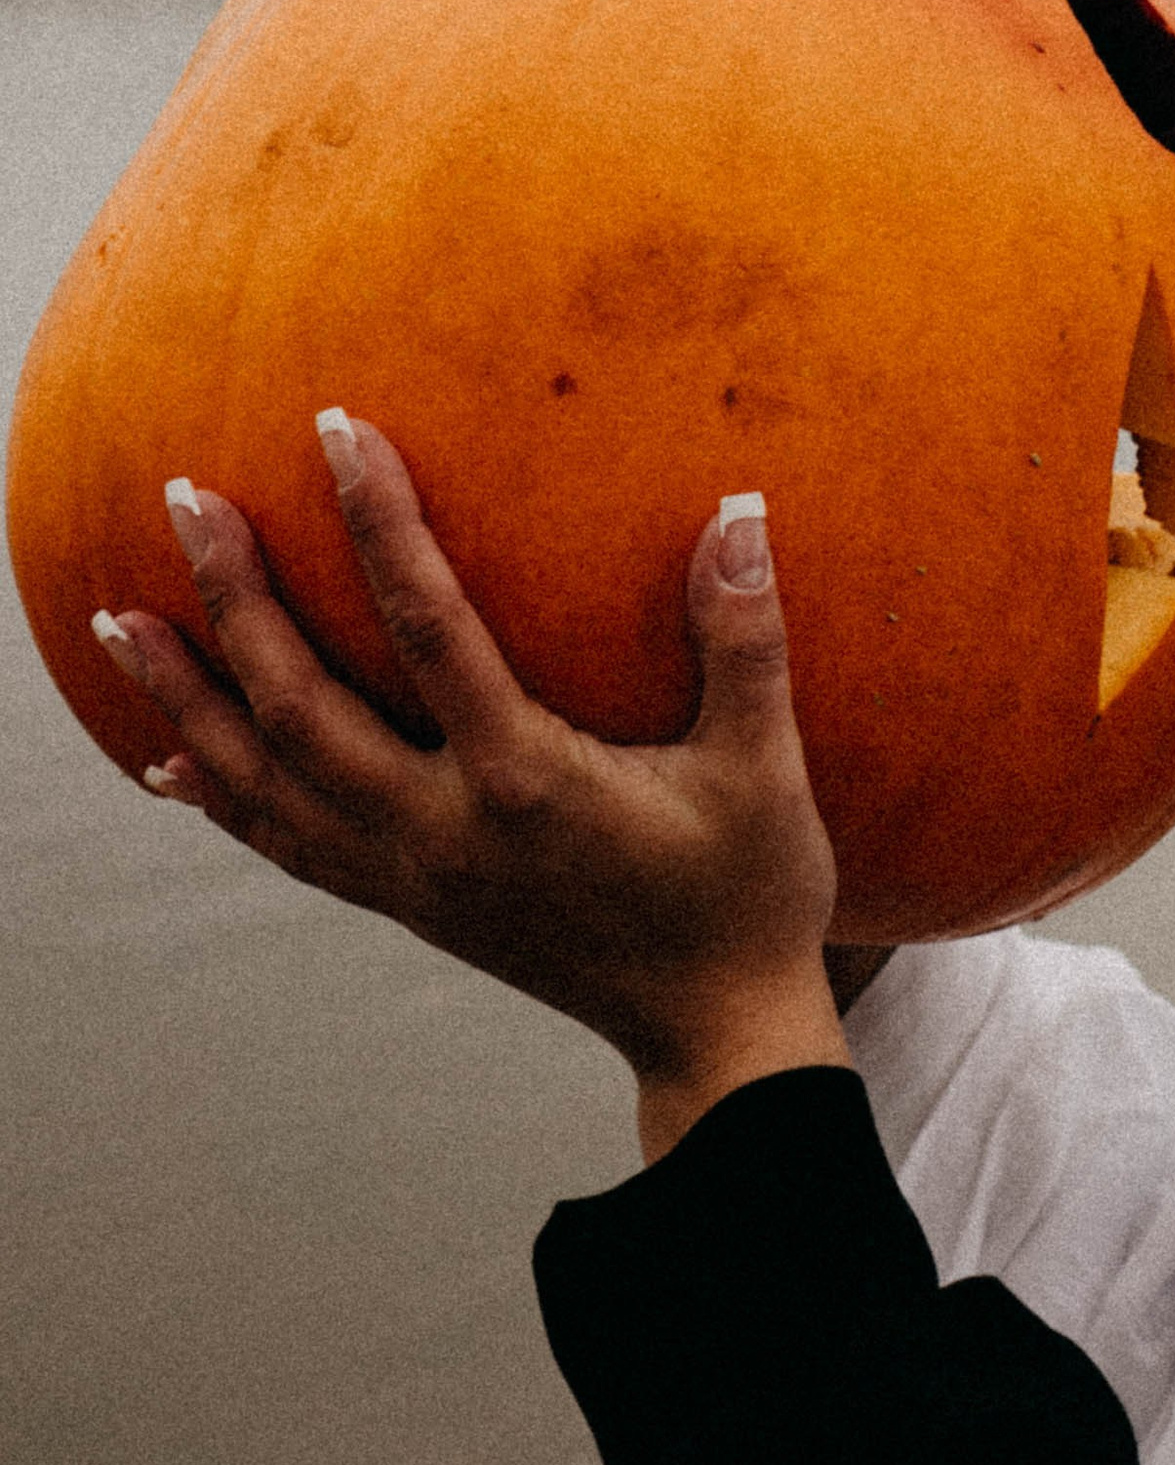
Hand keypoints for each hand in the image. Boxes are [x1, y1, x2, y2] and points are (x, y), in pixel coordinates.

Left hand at [93, 418, 849, 1159]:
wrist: (712, 1033)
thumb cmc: (748, 892)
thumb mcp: (766, 768)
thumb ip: (745, 639)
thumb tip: (740, 511)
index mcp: (527, 783)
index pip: (428, 627)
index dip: (377, 522)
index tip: (337, 432)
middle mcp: (445, 832)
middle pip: (300, 705)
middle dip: (234, 599)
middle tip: (185, 499)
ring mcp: (412, 877)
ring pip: (264, 782)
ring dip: (186, 697)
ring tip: (118, 619)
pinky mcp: (404, 904)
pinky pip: (284, 842)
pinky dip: (218, 795)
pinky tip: (169, 759)